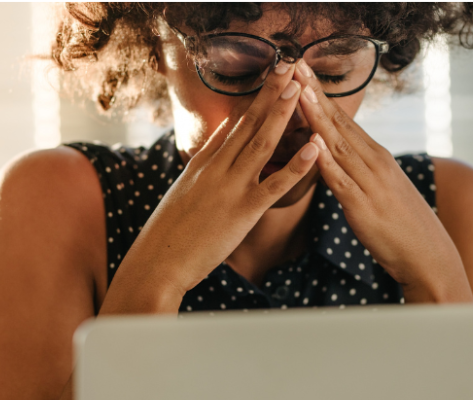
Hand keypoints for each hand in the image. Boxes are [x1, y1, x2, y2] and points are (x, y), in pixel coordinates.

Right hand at [99, 61, 319, 314]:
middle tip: (289, 65)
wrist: (158, 261)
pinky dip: (297, 165)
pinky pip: (275, 185)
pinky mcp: (243, 211)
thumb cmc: (169, 233)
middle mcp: (216, 168)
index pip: (234, 124)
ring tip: (300, 88)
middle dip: (271, 93)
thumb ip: (203, 165)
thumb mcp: (183, 191)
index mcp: (203, 163)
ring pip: (262, 143)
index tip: (271, 76)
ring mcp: (230, 187)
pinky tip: (315, 148)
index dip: (255, 99)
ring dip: (282, 114)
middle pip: (248, 123)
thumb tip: (219, 140)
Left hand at [293, 61, 472, 302]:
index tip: (301, 70)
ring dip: (317, 118)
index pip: (343, 120)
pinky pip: (342, 181)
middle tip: (294, 64)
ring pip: (338, 145)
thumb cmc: (401, 226)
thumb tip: (338, 156)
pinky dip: (327, 162)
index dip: (320, 94)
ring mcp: (370, 183)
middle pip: (339, 123)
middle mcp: (374, 163)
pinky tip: (313, 145)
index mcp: (376, 157)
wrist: (428, 256)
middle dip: (314, 93)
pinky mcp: (363, 207)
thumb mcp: (381, 188)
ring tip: (299, 92)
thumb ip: (359, 170)